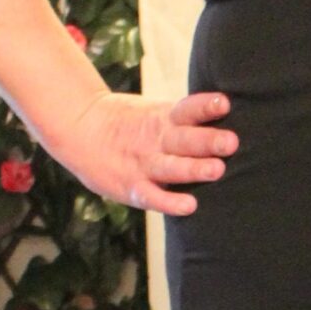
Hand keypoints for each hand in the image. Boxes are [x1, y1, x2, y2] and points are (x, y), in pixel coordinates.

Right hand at [59, 88, 237, 217]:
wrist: (79, 128)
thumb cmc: (129, 123)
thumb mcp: (154, 112)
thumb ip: (184, 118)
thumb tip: (229, 115)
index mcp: (162, 118)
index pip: (187, 109)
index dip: (205, 106)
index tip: (224, 104)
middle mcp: (156, 140)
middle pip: (184, 139)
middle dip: (208, 141)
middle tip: (231, 142)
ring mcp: (143, 164)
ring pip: (171, 168)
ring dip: (194, 169)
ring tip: (217, 170)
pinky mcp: (131, 187)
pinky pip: (152, 196)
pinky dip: (169, 202)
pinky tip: (189, 206)